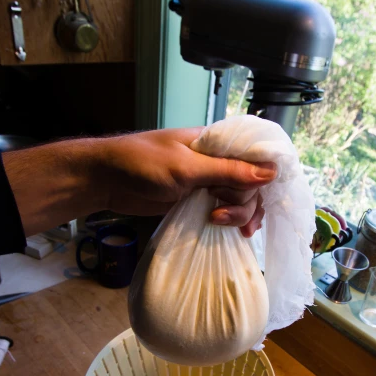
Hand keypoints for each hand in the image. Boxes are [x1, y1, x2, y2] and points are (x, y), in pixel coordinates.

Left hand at [3, 128, 274, 237]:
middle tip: (220, 213)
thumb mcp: (187, 168)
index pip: (255, 155)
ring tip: (223, 224)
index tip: (261, 194)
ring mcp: (206, 181)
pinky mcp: (196, 200)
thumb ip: (228, 171)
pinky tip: (236, 233)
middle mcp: (215, 160)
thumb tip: (270, 172)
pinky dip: (231, 220)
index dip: (264, 175)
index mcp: (215, 142)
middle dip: (244, 201)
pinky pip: (224, 209)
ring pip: (239, 198)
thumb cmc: (141, 164)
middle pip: (250, 182)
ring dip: (239, 214)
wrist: (104, 180)